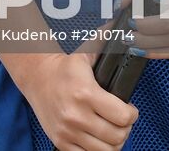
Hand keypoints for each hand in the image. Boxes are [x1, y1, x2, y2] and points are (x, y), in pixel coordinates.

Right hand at [9, 50, 137, 149]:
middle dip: (125, 128)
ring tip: (110, 129)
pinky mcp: (61, 142)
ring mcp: (67, 131)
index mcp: (85, 93)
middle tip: (120, 119)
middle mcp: (75, 115)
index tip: (129, 109)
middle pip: (118, 136)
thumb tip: (129, 30)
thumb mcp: (86, 53)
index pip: (124, 117)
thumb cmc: (64, 66)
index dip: (132, 113)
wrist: (36, 77)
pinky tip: (95, 137)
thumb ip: (108, 42)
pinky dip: (96, 150)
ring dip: (113, 142)